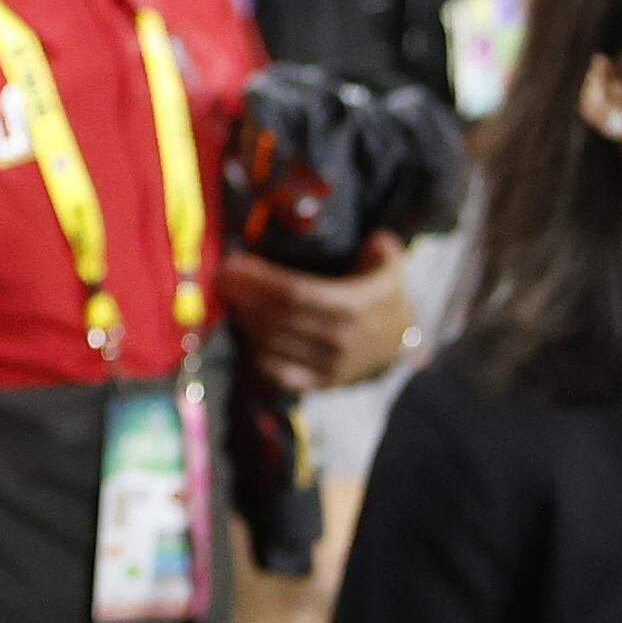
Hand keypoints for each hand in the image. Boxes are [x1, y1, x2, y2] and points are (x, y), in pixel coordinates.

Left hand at [222, 230, 413, 393]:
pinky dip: (256, 353)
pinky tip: (248, 332)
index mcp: (356, 306)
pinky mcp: (319, 383)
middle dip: (242, 295)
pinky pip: (277, 373)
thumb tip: (373, 239)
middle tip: (220, 277)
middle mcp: (340, 339)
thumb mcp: (390, 268)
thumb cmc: (385, 298)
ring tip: (231, 300)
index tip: (232, 264)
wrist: (401, 344)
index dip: (259, 280)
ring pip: (271, 343)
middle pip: (276, 317)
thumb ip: (382, 250)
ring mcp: (329, 365)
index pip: (295, 293)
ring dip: (244, 320)